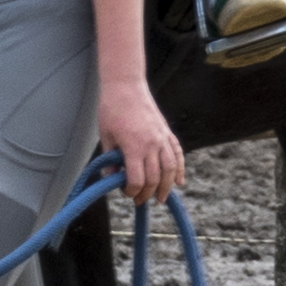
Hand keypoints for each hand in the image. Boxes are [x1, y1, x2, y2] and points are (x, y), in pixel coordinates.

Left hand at [94, 77, 184, 199]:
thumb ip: (110, 161)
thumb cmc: (112, 109)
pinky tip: (179, 181)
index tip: (125, 192)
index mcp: (134, 147)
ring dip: (167, 186)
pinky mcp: (167, 132)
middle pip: (155, 178)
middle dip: (147, 193)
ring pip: (170, 169)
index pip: (137, 179)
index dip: (131, 191)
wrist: (126, 86)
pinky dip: (180, 169)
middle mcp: (152, 144)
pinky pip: (178, 154)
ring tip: (161, 197)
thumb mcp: (105, 137)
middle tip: (139, 200)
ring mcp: (162, 138)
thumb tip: (110, 179)